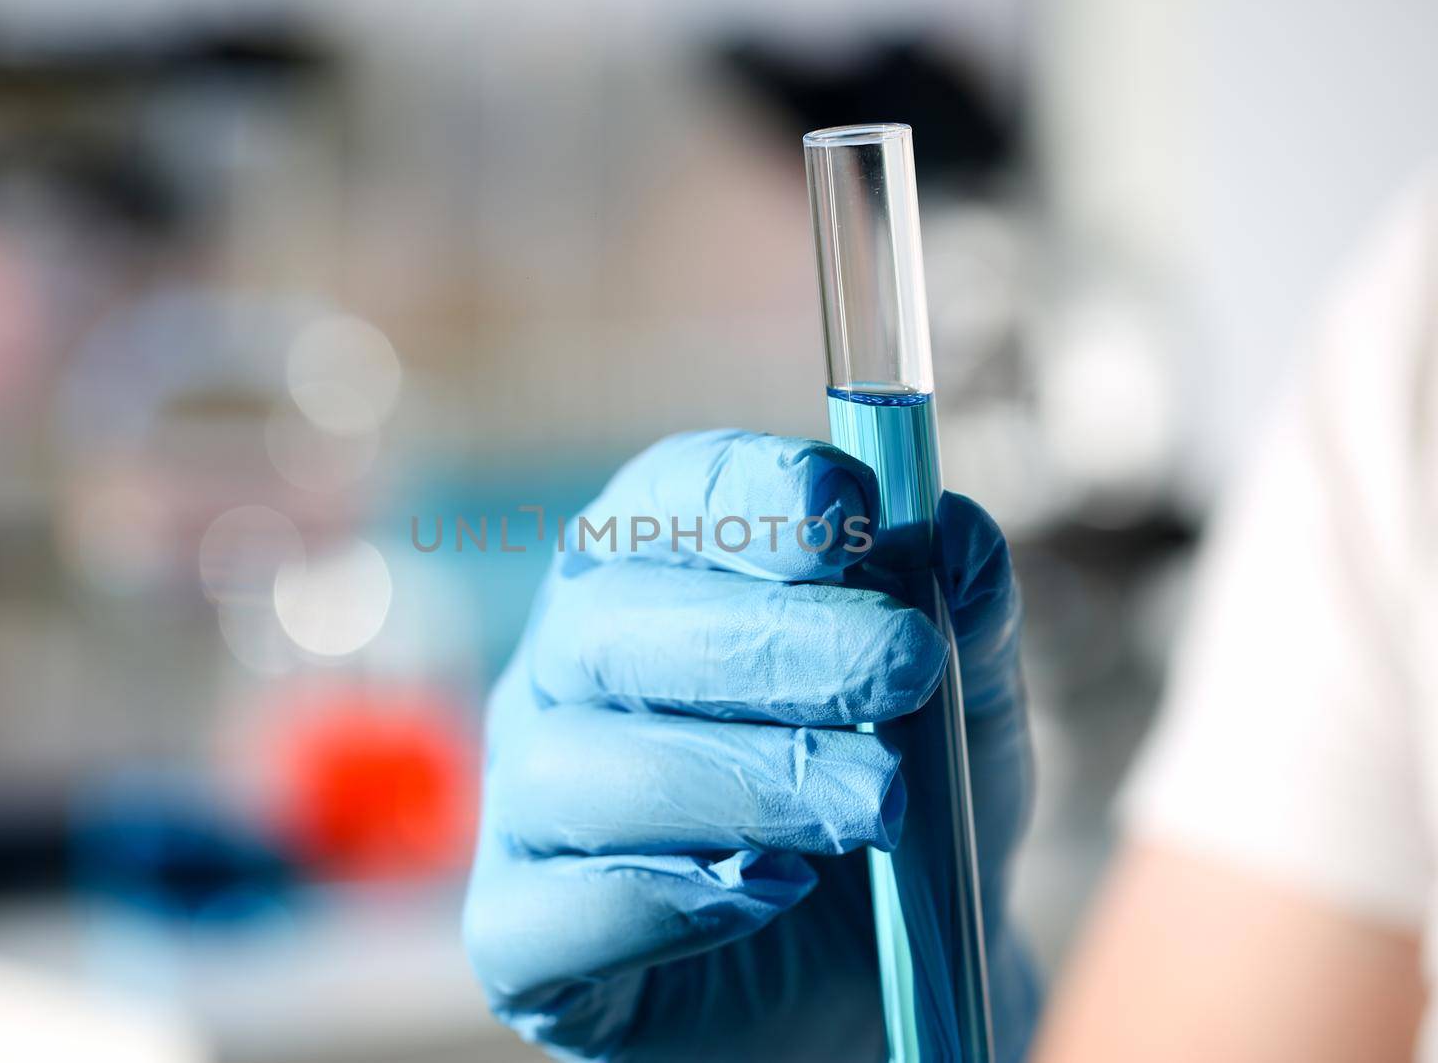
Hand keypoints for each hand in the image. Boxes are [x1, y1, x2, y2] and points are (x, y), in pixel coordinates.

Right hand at [463, 429, 1037, 1060]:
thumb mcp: (961, 715)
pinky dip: (663, 898)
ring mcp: (529, 805)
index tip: (843, 505)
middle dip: (767, 637)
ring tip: (875, 806)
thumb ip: (961, 622)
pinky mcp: (520, 936)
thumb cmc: (897, 822)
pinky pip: (549, 910)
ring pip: (575, 765)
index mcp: (656, 585)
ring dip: (740, 774)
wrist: (874, 988)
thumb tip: (948, 528)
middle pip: (610, 622)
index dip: (741, 493)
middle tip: (905, 665)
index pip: (661, 502)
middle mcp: (567, 679)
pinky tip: (769, 891)